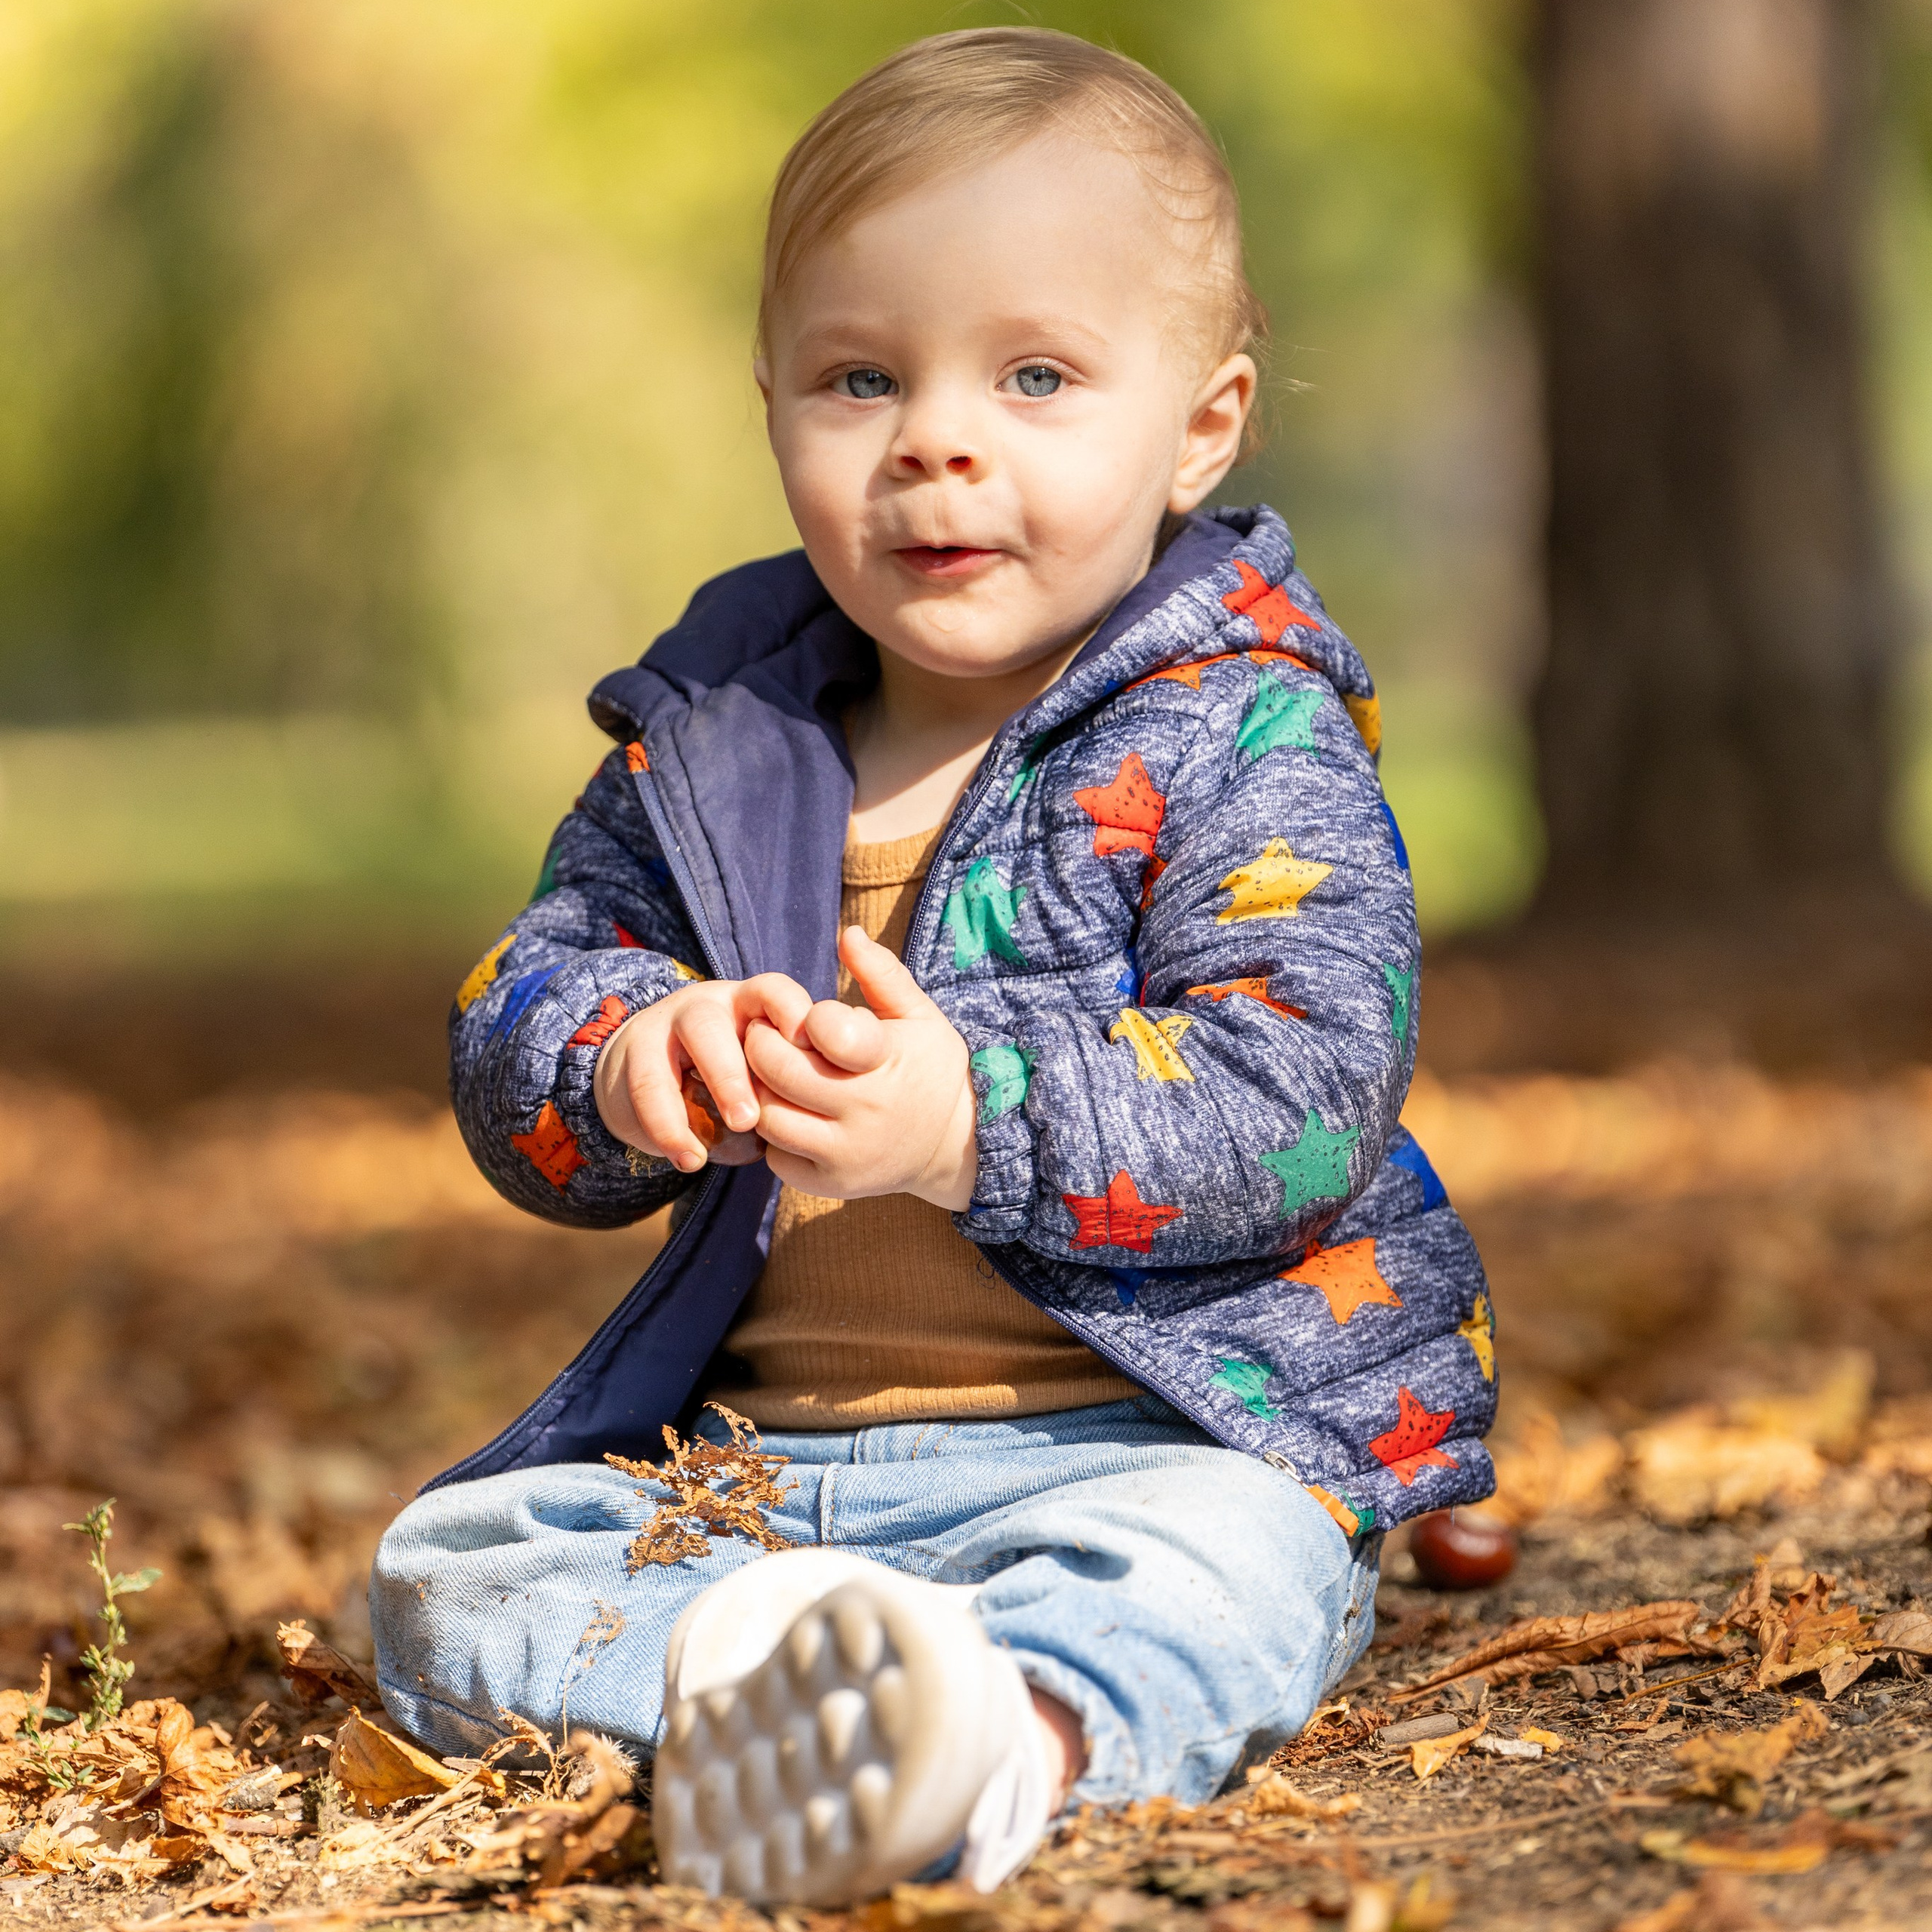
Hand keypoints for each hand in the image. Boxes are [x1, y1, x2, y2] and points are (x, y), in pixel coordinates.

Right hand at [595, 975, 813, 1172]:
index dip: (797, 1017)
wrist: (651, 1075)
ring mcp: (671, 1022)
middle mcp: (713, 1003)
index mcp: (752, 1002)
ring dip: (717, 1084)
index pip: (776, 992)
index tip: (817, 1060)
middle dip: (740, 1068)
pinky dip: (669, 1127)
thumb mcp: (764, 1067)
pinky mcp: (636, 1053)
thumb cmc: (732, 1073)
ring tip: (737, 1129)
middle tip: (753, 1118)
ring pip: (695, 1038)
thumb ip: (796, 1075)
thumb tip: (842, 1106)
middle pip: (728, 1018)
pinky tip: (690, 1160)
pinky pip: (648, 1085)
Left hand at [745, 927, 977, 1209]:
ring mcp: (846, 1152)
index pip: (822, 1029)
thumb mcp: (919, 1016)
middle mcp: (866, 1109)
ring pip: (768, 1115)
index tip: (807, 1019)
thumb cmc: (929, 1068)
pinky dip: (774, 1134)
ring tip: (773, 1075)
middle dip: (761, 1045)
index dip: (803, 1018)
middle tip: (764, 1035)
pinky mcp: (830, 1184)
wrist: (955, 1145)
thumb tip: (847, 932)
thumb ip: (882, 974)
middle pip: (777, 1071)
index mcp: (887, 1058)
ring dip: (760, 1090)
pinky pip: (775, 1156)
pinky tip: (792, 1114)